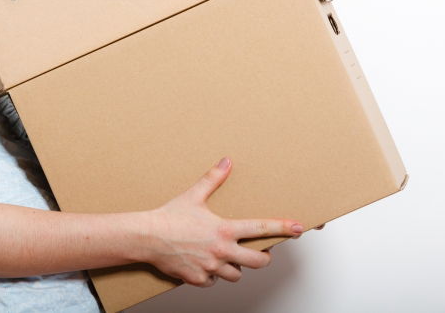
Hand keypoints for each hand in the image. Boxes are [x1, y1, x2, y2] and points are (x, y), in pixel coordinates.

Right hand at [135, 157, 303, 286]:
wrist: (147, 237)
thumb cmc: (169, 216)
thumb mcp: (193, 195)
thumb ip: (213, 179)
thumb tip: (226, 161)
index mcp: (224, 229)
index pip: (260, 228)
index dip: (281, 228)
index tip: (298, 228)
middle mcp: (221, 251)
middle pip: (258, 262)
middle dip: (263, 258)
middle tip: (260, 254)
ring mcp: (211, 267)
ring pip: (236, 275)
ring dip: (234, 268)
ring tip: (225, 258)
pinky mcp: (198, 279)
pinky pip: (212, 282)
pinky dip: (211, 276)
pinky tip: (204, 266)